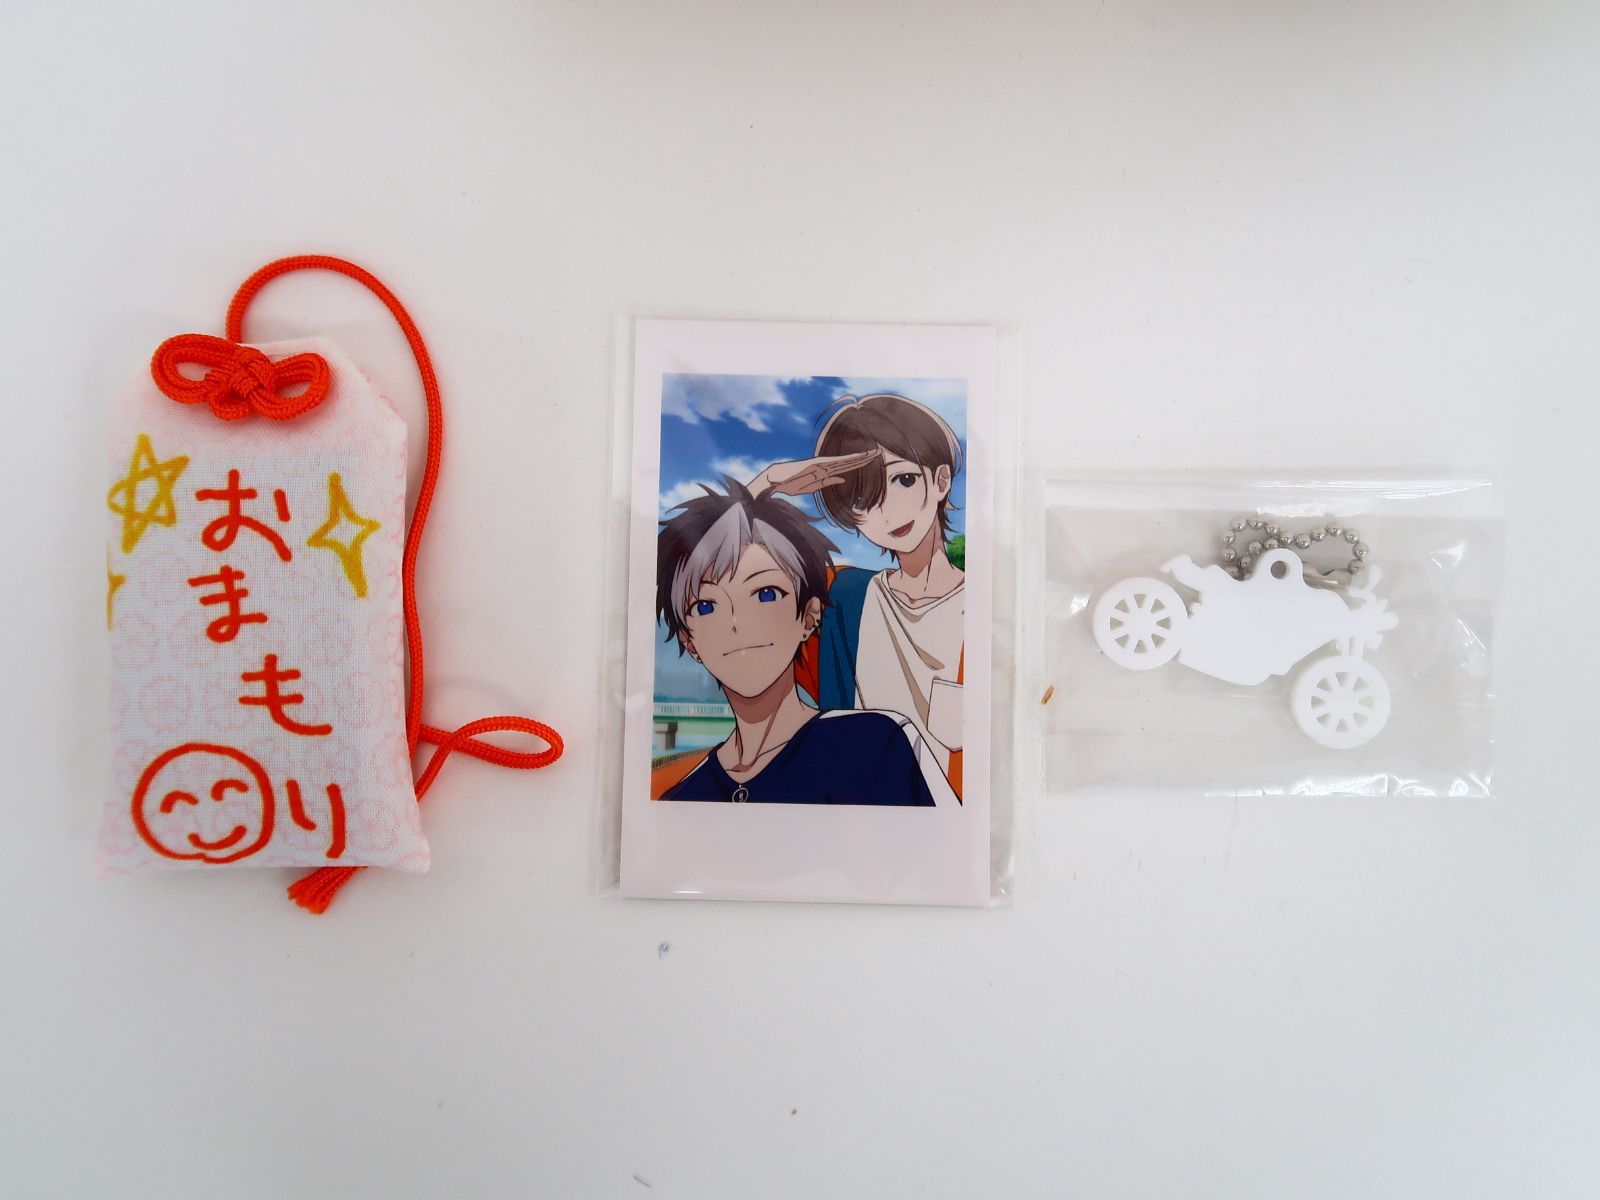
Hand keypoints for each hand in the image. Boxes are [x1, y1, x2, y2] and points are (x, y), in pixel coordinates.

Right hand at [751, 449, 880, 497]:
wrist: (774, 480)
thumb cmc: (792, 483)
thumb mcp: (814, 486)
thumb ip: (828, 482)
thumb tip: (843, 481)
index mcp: (826, 471)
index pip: (847, 466)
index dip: (860, 462)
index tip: (873, 459)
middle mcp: (825, 464)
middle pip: (848, 461)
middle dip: (863, 457)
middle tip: (879, 452)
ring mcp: (819, 463)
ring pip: (843, 460)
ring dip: (857, 457)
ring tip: (872, 453)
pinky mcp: (813, 464)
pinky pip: (831, 463)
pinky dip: (843, 461)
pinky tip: (853, 459)